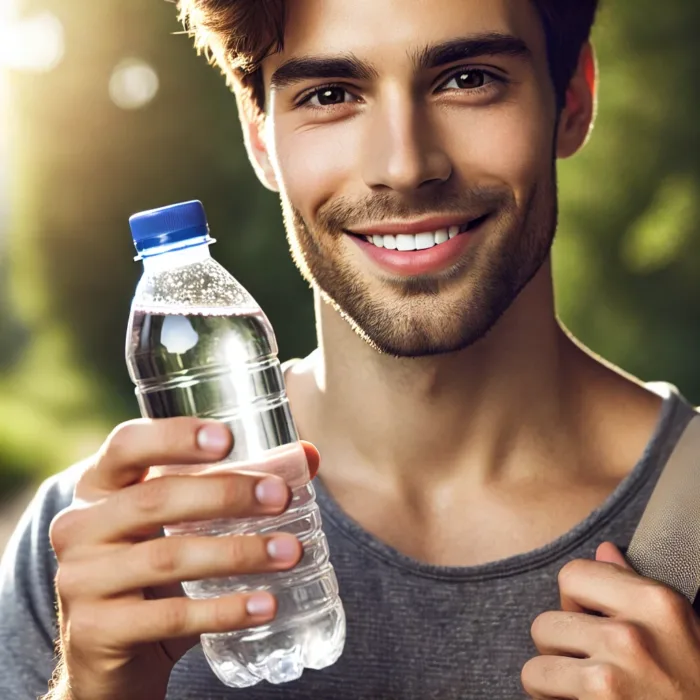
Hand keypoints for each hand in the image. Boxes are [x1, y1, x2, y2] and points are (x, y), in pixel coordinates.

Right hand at [48, 418, 319, 699]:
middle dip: (226, 494)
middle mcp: (79, 526)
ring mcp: (80, 579)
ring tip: (290, 552)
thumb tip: (308, 457)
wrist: (108, 653)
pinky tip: (265, 605)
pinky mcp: (95, 630)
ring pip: (168, 557)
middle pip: (155, 498)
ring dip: (237, 553)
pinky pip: (169, 617)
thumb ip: (232, 486)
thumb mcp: (178, 524)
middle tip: (280, 497)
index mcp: (98, 487)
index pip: (127, 445)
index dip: (175, 436)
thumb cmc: (154, 571)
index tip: (228, 438)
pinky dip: (224, 609)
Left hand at [521, 542, 699, 698]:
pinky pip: (539, 690)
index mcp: (656, 603)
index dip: (575, 601)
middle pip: (546, 622)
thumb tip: (604, 549)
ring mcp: (611, 676)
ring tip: (582, 690)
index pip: (572, 574)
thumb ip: (636, 587)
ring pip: (536, 664)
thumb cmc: (694, 684)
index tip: (591, 623)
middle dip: (561, 648)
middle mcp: (631, 635)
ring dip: (553, 681)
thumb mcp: (679, 630)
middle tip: (590, 666)